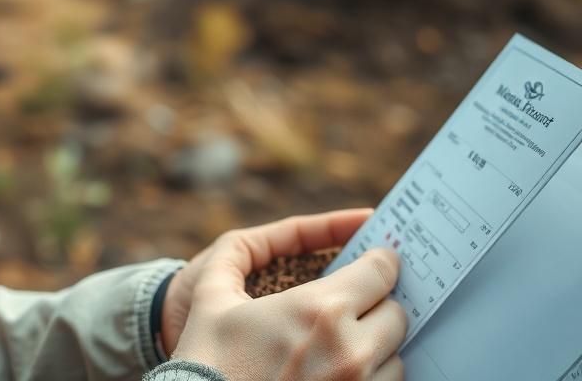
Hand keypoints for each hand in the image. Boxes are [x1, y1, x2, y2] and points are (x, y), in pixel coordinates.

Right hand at [165, 210, 407, 379]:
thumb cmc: (206, 358)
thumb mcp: (211, 295)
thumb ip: (238, 254)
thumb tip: (268, 236)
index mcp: (317, 309)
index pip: (380, 271)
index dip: (380, 261)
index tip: (376, 261)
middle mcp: (348, 350)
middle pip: (396, 313)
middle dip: (377, 304)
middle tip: (354, 304)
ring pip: (396, 355)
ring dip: (376, 345)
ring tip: (343, 343)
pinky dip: (372, 376)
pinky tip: (341, 370)